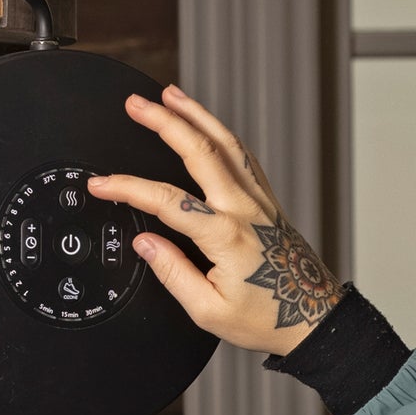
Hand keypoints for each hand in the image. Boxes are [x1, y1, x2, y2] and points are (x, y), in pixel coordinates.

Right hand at [89, 86, 342, 354]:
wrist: (312, 319)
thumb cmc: (266, 319)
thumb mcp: (209, 311)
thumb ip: (173, 274)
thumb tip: (146, 245)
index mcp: (225, 236)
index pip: (167, 201)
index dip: (128, 187)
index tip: (102, 184)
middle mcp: (244, 209)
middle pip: (199, 149)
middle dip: (163, 120)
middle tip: (136, 104)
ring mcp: (259, 200)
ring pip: (225, 142)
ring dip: (195, 113)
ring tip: (169, 95)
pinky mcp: (268, 201)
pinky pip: (242, 156)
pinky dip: (220, 133)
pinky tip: (207, 124)